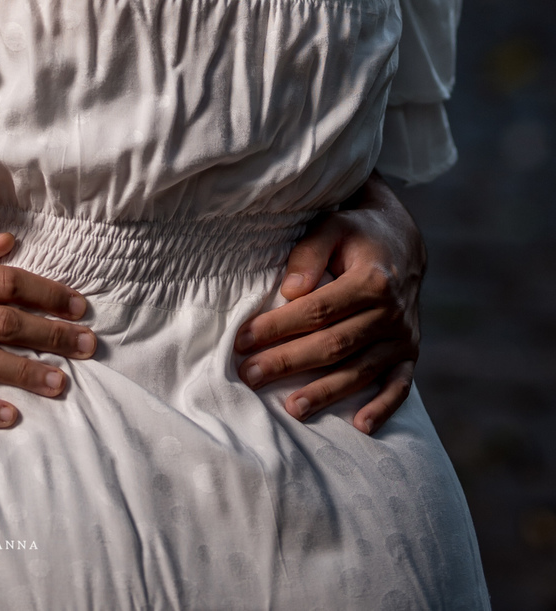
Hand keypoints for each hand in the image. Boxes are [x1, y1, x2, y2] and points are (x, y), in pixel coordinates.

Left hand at [233, 175, 424, 434]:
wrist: (402, 242)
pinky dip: (383, 408)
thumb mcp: (333, 226)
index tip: (243, 339)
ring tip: (291, 408)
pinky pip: (400, 386)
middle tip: (250, 375)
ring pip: (361, 371)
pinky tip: (360, 426)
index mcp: (372, 280)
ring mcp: (403, 337)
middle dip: (289, 362)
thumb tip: (291, 290)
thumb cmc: (356, 232)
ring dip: (326, 392)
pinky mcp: (410, 354)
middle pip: (334, 344)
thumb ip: (310, 252)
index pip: (318, 310)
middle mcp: (392, 312)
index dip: (279, 326)